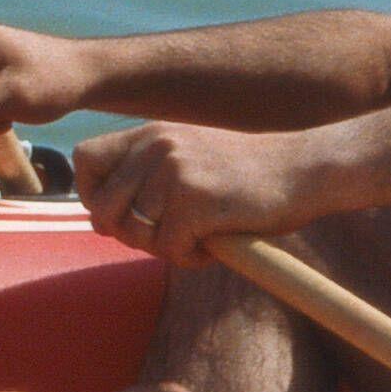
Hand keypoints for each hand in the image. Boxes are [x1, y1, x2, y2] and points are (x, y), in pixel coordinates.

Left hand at [67, 119, 316, 264]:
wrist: (306, 169)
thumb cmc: (250, 174)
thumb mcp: (190, 157)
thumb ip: (147, 175)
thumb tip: (100, 220)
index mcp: (151, 133)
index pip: (84, 159)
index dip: (92, 194)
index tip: (122, 213)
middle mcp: (156, 146)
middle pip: (101, 208)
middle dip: (127, 235)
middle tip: (165, 236)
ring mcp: (174, 172)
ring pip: (135, 234)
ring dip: (163, 249)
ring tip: (197, 238)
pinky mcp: (194, 201)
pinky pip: (169, 251)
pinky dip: (190, 258)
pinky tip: (215, 245)